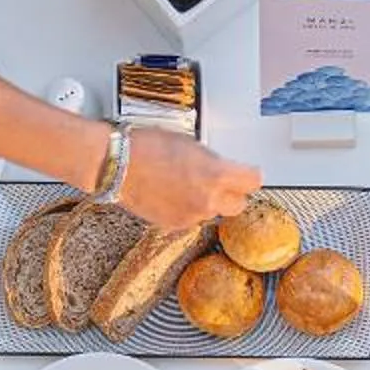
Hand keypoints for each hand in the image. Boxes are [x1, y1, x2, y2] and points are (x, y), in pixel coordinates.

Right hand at [118, 130, 261, 229]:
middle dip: (232, 194)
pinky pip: (191, 218)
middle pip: (238, 204)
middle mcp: (208, 200)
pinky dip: (187, 209)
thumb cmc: (147, 146)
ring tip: (186, 185)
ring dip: (207, 202)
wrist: (117, 165)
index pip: (253, 181)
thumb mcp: (190, 143)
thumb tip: (221, 168)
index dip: (249, 175)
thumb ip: (212, 161)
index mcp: (216, 175)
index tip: (246, 172)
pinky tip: (172, 194)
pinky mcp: (174, 225)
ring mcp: (191, 216)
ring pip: (213, 212)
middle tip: (219, 182)